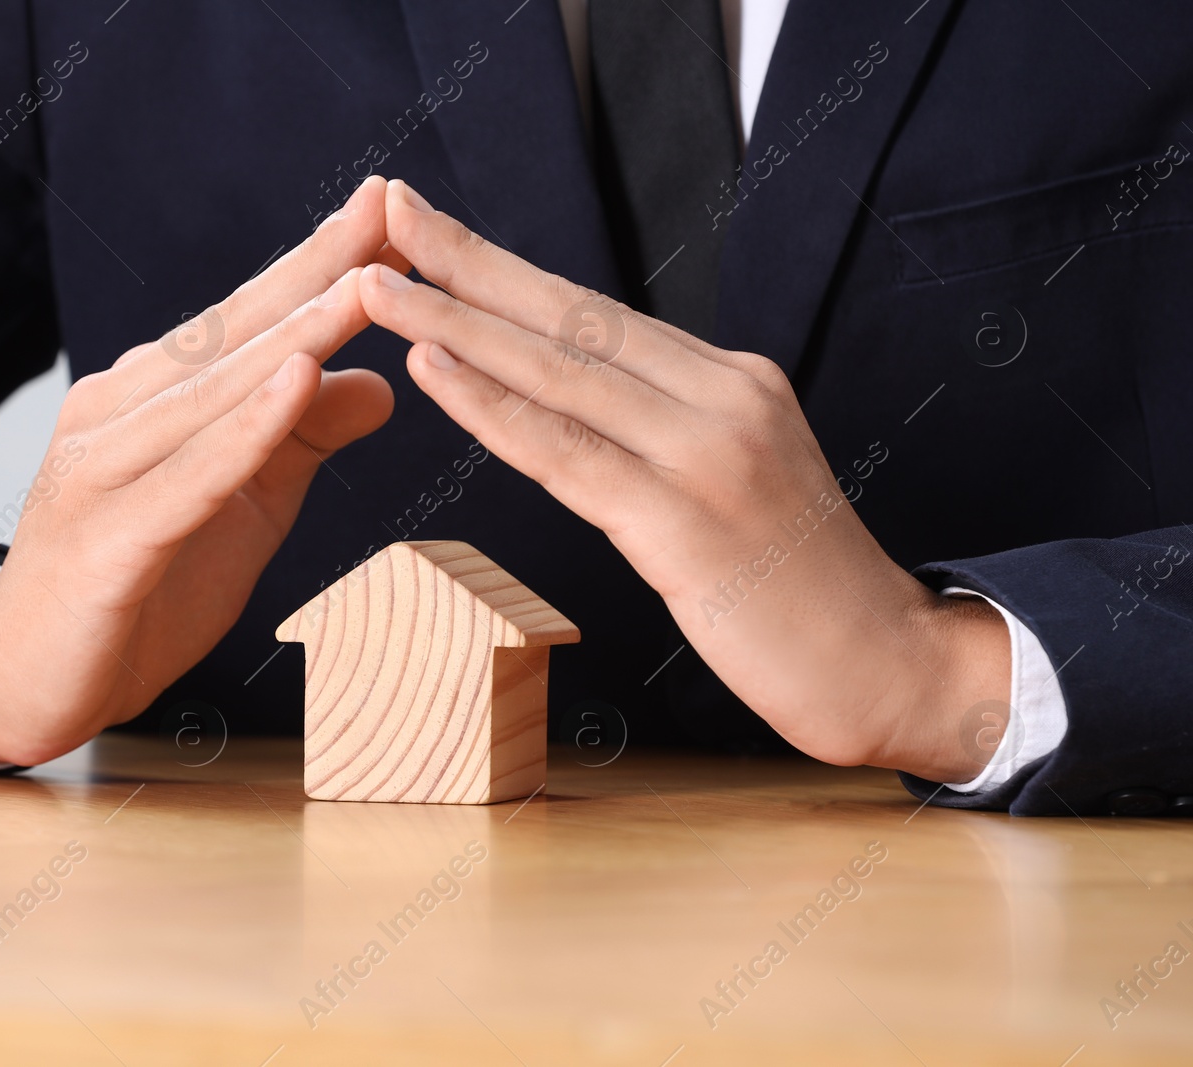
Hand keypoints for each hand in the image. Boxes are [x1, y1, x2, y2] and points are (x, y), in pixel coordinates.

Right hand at [0, 178, 398, 764]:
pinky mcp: (105, 540)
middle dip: (317, 269)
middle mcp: (119, 413)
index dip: (319, 265)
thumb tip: (383, 383)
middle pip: (232, 334)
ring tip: (365, 285)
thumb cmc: (138, 586)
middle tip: (388, 206)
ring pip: (214, 392)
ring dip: (295, 334)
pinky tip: (296, 382)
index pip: (248, 320)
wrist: (28, 682)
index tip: (389, 209)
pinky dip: (245, 430)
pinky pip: (187, 476)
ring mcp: (102, 470)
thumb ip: (301, 440)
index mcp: (151, 397)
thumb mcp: (244, 505)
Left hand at [361, 179, 1009, 781]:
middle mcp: (722, 392)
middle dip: (469, 260)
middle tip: (390, 210)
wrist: (887, 664)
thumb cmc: (797, 588)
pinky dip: (489, 405)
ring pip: (557, 370)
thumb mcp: (737, 479)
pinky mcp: (683, 519)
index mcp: (729, 379)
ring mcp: (707, 450)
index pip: (595, 312)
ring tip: (377, 283)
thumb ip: (665, 432)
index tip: (436, 230)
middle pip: (570, 314)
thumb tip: (578, 406)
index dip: (507, 269)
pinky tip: (431, 366)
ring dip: (455, 321)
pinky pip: (565, 450)